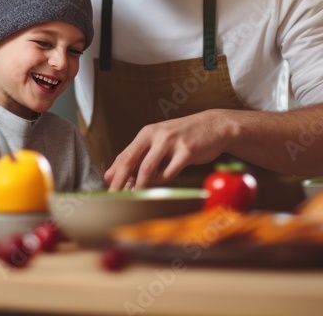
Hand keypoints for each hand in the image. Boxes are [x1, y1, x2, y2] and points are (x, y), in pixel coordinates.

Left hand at [104, 110, 228, 190]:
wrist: (214, 126)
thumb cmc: (184, 136)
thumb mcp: (160, 140)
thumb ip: (141, 155)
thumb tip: (115, 174)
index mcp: (147, 132)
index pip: (125, 155)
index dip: (114, 173)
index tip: (107, 188)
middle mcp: (157, 135)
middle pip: (131, 161)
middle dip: (120, 181)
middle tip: (114, 197)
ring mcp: (172, 143)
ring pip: (148, 169)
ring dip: (141, 186)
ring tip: (136, 196)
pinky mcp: (187, 152)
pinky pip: (169, 173)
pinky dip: (163, 181)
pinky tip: (162, 182)